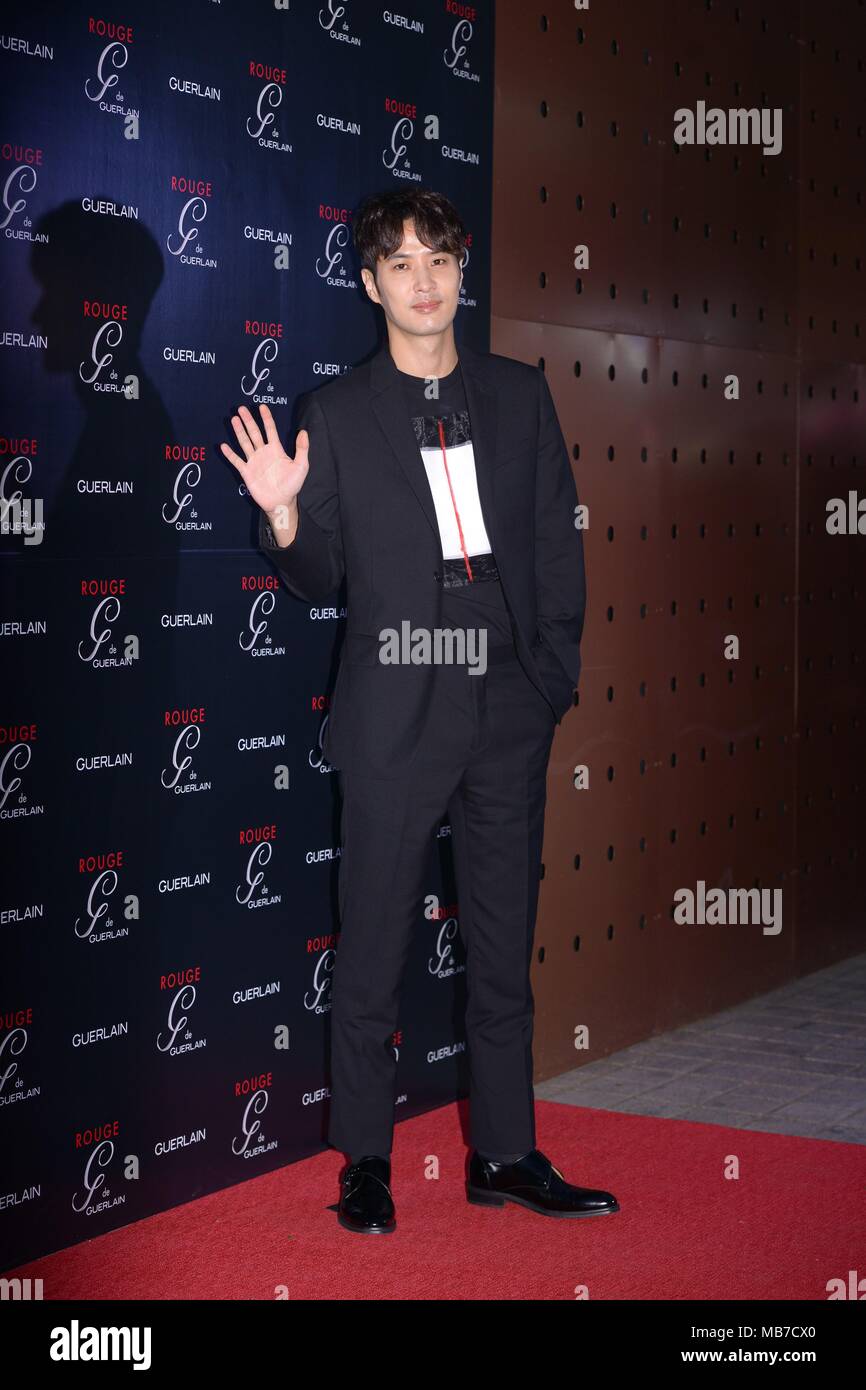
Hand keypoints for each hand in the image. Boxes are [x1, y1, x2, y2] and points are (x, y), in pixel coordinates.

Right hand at [220, 403, 309, 523]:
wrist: (281, 501)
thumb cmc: (292, 484)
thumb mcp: (301, 466)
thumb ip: (302, 449)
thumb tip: (303, 431)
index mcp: (276, 449)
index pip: (270, 429)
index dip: (266, 418)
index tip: (262, 407)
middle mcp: (263, 452)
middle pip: (254, 433)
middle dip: (248, 420)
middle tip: (241, 408)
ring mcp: (254, 461)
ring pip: (244, 442)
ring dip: (239, 431)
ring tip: (233, 419)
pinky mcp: (247, 472)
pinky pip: (236, 461)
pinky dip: (230, 454)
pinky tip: (224, 445)